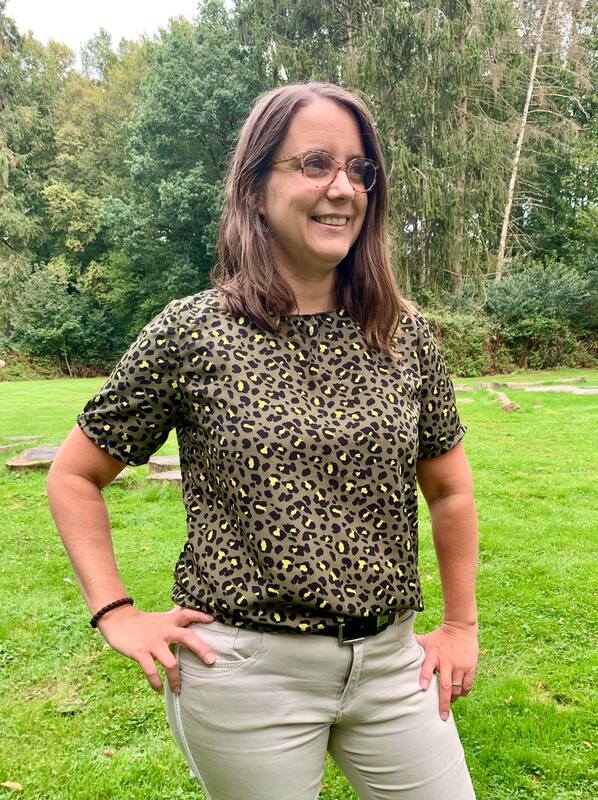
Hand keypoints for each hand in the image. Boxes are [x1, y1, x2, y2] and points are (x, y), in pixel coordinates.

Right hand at [96, 605, 215, 693]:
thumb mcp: (160, 618)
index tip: (214, 620)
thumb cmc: (142, 622)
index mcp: (170, 621)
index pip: (188, 615)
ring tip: (178, 689)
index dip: (201, 616)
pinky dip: (156, 683)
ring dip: (175, 678)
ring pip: (170, 663)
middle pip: (187, 638)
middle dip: (201, 649)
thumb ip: (173, 619)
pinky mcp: (141, 653)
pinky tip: (159, 689)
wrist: (118, 620)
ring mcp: (153, 643)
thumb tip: (186, 616)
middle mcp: (165, 631)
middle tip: (211, 660)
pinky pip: (151, 671)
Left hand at [414, 621, 478, 720]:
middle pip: (445, 685)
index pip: (428, 666)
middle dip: (443, 702)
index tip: (423, 687)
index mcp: (434, 654)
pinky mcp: (470, 667)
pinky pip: (467, 685)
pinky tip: (459, 694)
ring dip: (453, 698)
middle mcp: (447, 661)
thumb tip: (396, 644)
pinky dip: (463, 692)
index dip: (425, 676)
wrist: (461, 627)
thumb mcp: (426, 639)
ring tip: (449, 703)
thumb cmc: (440, 636)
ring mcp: (460, 665)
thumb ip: (414, 645)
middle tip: (442, 717)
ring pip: (457, 688)